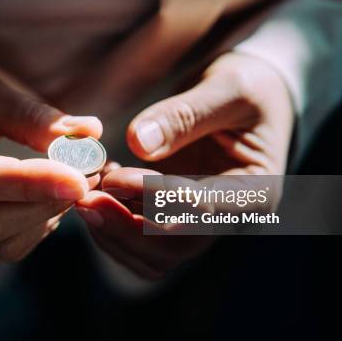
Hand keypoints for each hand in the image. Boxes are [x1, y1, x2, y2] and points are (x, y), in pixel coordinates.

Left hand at [77, 52, 294, 278]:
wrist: (248, 98)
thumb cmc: (248, 86)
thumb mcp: (227, 87)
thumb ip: (184, 114)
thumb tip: (137, 143)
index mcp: (255, 190)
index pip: (202, 210)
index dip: (154, 198)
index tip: (114, 177)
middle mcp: (228, 217)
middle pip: (174, 248)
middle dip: (125, 226)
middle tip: (86, 197)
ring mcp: (200, 222)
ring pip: (152, 255)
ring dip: (113, 230)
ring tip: (86, 192)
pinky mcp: (175, 217)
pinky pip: (140, 239)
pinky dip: (113, 223)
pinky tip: (99, 186)